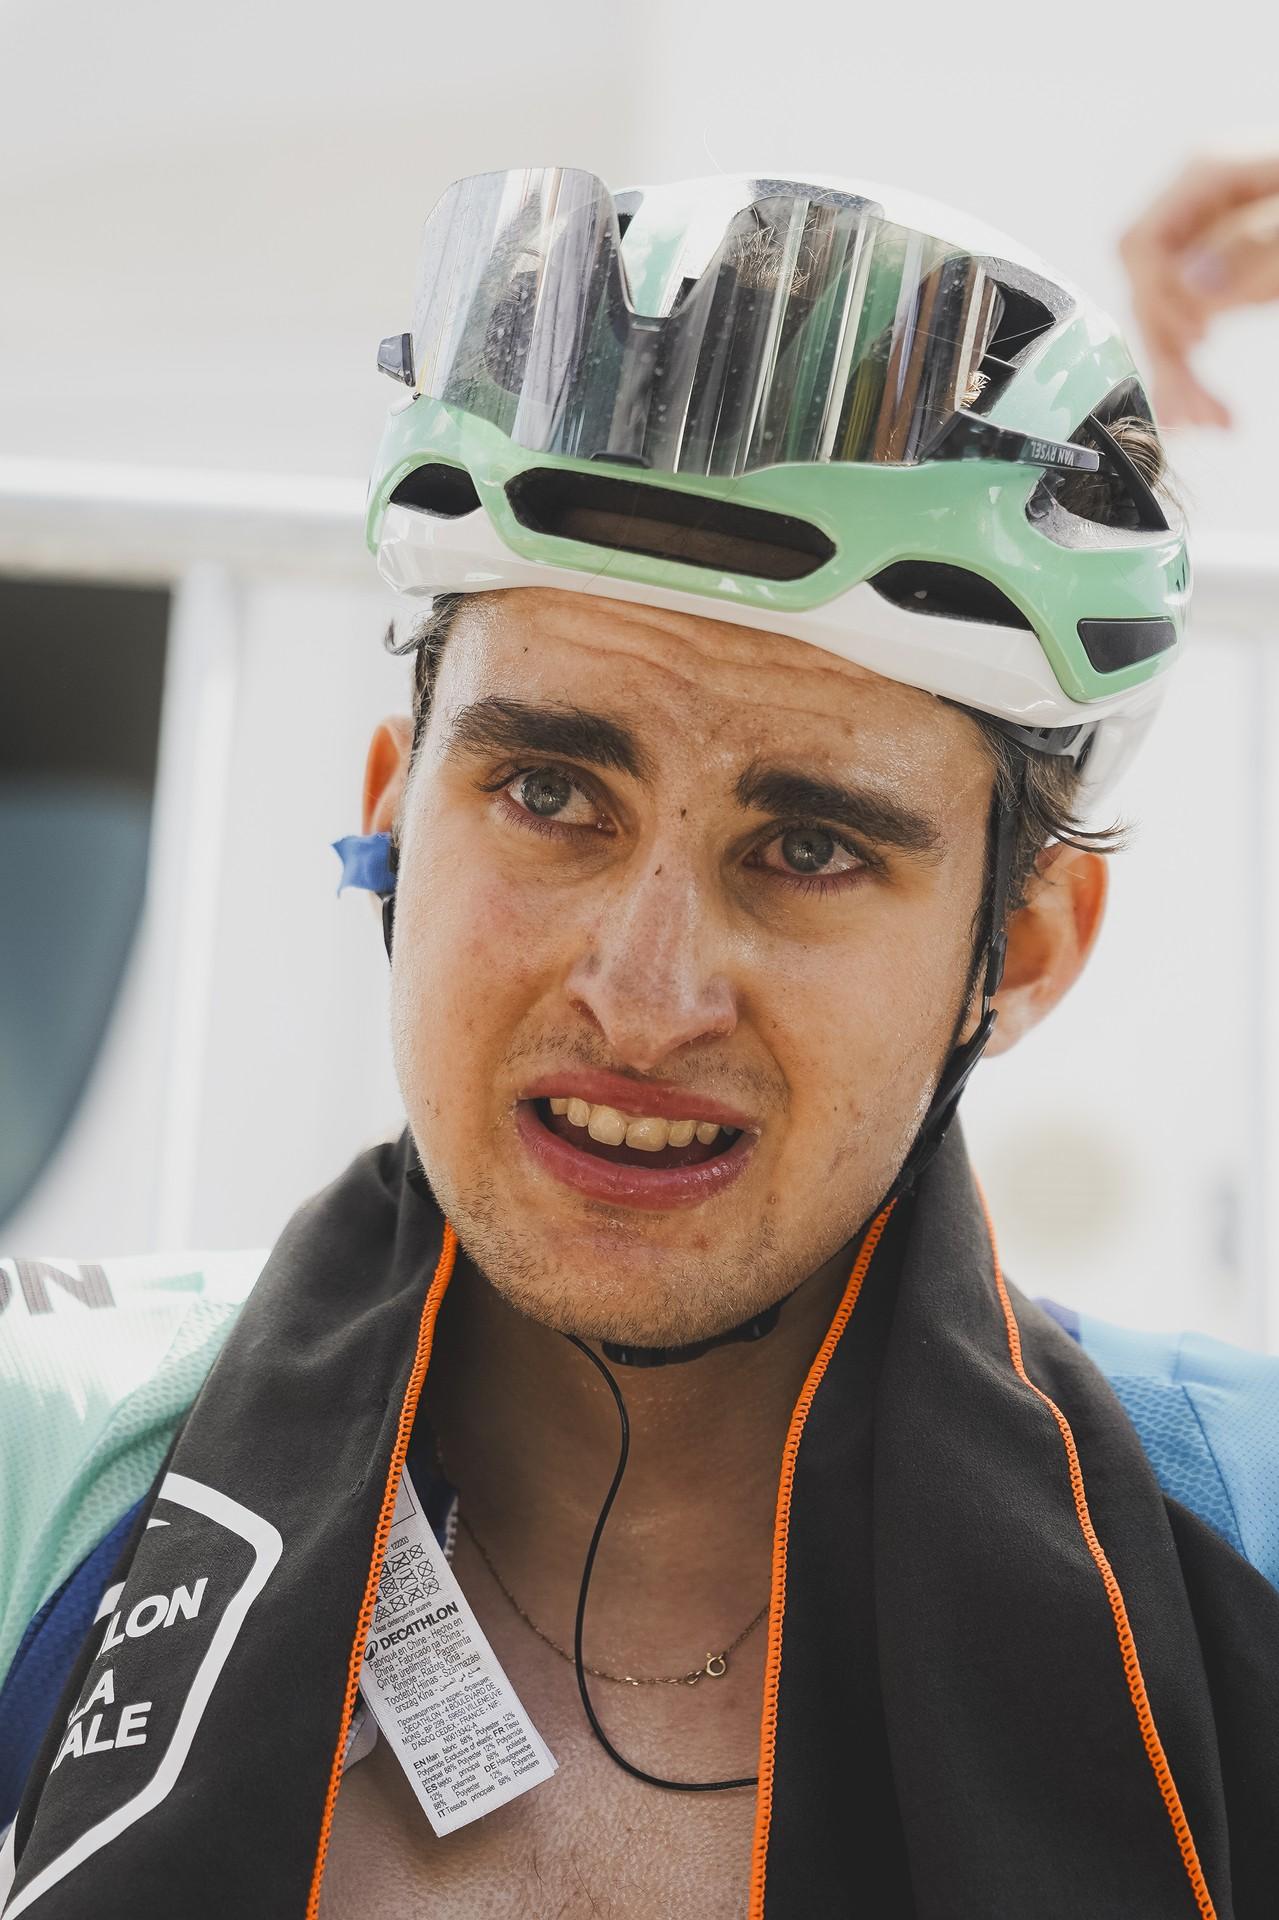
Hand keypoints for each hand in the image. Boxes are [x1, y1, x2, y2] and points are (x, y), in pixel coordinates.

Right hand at [1119, 148, 1278, 427]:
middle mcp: (1197, 208)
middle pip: (1148, 290)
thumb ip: (1256, 247)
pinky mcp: (1220, 273)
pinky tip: (1202, 407)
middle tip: (1200, 412)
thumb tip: (1192, 280)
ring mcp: (1206, 241)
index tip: (1198, 341)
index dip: (1158, 299)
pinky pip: (1186, 325)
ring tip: (1205, 420)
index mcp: (1210, 176)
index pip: (1143, 246)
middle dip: (1168, 353)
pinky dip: (1190, 368)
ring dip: (1176, 373)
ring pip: (1163, 318)